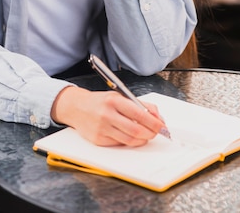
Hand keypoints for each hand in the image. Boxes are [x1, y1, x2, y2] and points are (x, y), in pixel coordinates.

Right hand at [51, 86, 165, 146]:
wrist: (76, 107)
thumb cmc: (101, 101)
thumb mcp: (119, 96)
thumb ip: (139, 104)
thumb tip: (157, 116)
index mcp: (114, 100)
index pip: (140, 114)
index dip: (154, 122)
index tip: (162, 126)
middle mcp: (107, 114)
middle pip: (136, 130)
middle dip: (150, 133)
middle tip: (156, 132)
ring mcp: (102, 128)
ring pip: (129, 140)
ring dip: (142, 139)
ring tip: (146, 135)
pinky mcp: (98, 140)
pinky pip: (119, 143)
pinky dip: (129, 141)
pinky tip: (132, 137)